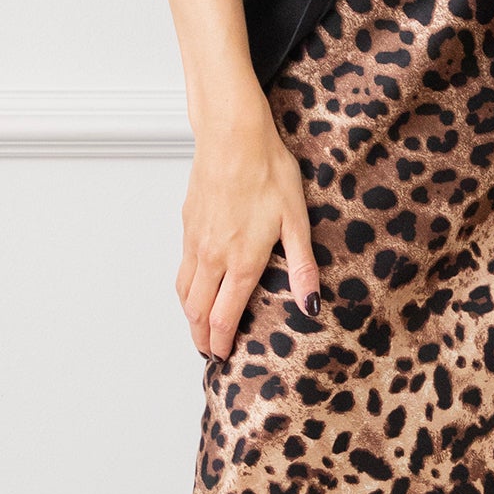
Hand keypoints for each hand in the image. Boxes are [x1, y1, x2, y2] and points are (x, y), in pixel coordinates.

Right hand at [177, 98, 319, 359]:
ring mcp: (195, 240)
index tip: (222, 358)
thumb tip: (311, 305)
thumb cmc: (267, 172)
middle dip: (201, 337)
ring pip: (184, 290)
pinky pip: (182, 267)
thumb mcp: (296, 220)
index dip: (221, 342)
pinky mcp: (188, 224)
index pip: (223, 316)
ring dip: (189, 315)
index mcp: (240, 261)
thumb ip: (301, 267)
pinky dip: (185, 289)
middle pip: (197, 311)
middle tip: (208, 353)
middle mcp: (212, 256)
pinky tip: (196, 287)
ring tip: (198, 328)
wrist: (232, 135)